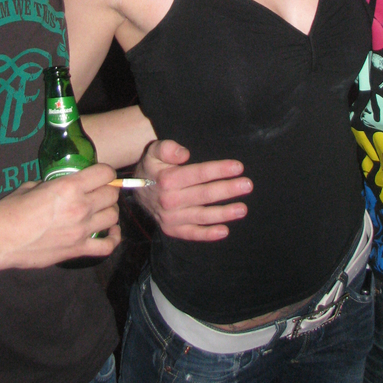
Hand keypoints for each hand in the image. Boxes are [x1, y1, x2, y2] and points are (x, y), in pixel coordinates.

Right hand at [0, 164, 120, 267]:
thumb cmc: (10, 209)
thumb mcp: (33, 186)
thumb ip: (53, 185)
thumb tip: (59, 187)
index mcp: (69, 186)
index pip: (105, 173)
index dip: (105, 172)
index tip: (100, 175)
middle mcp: (80, 206)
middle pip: (112, 194)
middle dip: (107, 190)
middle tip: (98, 193)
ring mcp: (81, 230)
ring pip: (113, 216)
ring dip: (109, 211)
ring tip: (100, 210)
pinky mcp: (77, 249)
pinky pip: (107, 246)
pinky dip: (113, 238)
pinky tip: (110, 232)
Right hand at [134, 140, 251, 240]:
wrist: (135, 190)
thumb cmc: (152, 167)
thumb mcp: (154, 151)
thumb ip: (167, 148)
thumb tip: (184, 154)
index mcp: (167, 179)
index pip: (198, 174)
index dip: (219, 170)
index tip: (238, 167)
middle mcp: (169, 200)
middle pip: (204, 195)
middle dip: (228, 189)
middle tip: (247, 185)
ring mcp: (170, 217)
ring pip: (202, 216)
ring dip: (224, 213)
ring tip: (243, 209)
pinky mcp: (172, 229)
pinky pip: (192, 234)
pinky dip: (208, 235)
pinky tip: (225, 231)